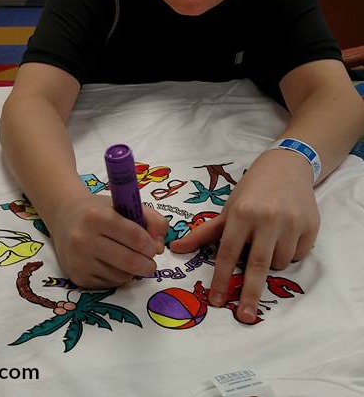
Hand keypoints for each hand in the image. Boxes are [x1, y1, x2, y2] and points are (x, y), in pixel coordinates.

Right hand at [49, 194, 167, 287]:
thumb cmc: (99, 211)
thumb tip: (160, 246)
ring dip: (132, 272)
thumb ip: (151, 219)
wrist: (64, 217)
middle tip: (150, 263)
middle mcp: (84, 238)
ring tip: (127, 259)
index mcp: (97, 216)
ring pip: (121, 276)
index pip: (135, 237)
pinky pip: (109, 284)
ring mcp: (78, 260)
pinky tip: (112, 265)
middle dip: (148, 265)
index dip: (150, 245)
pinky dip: (117, 278)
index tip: (153, 247)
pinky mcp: (77, 277)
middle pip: (130, 261)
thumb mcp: (124, 205)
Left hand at [170, 149, 319, 322]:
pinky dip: (288, 253)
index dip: (221, 278)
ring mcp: (291, 223)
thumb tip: (175, 249)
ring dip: (270, 262)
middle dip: (249, 293)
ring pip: (278, 263)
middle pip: (257, 265)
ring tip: (265, 240)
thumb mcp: (226, 209)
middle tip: (244, 317)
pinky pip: (298, 255)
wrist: (286, 168)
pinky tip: (284, 235)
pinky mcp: (311, 227)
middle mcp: (267, 219)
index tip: (216, 301)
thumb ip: (204, 233)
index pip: (227, 252)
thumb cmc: (251, 192)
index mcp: (241, 214)